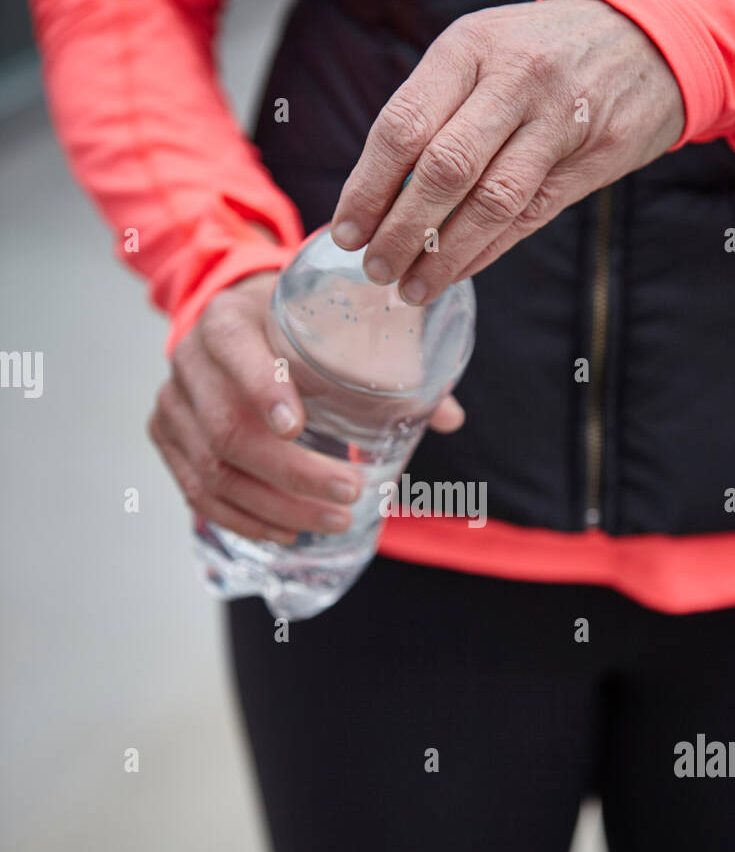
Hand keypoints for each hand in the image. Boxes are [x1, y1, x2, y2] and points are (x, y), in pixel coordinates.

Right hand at [149, 272, 464, 541]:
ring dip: (276, 508)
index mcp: (227, 320)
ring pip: (214, 472)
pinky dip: (244, 519)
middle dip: (292, 473)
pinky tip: (286, 532)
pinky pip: (198, 493)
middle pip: (228, 431)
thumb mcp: (329, 323)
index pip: (236, 352)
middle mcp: (189, 361)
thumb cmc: (291, 324)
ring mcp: (172, 405)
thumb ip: (390, 362)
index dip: (263, 390)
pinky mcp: (167, 439)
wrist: (231, 319)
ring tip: (332, 521)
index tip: (298, 426)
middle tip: (348, 494)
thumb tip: (450, 418)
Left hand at [331, 0, 684, 302]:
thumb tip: (373, 196)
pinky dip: (485, 252)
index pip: (404, 126)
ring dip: (443, 255)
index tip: (346, 232)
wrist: (647, 37)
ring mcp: (559, 120)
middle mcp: (515, 79)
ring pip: (490, 202)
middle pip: (444, 169)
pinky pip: (528, 217)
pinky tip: (455, 273)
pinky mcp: (592, 159)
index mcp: (470, 48)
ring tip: (410, 287)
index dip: (368, 187)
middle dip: (401, 230)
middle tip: (374, 269)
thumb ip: (433, 112)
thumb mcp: (481, 54)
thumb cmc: (537, 54)